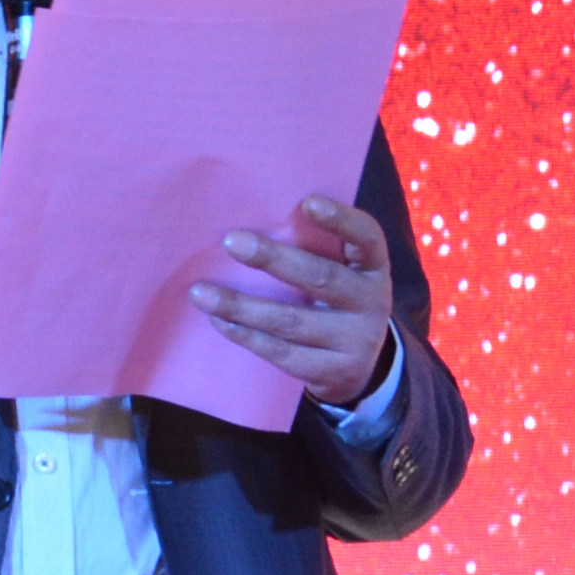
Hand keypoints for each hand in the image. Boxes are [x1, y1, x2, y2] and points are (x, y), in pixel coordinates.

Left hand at [195, 194, 396, 408]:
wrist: (359, 364)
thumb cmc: (336, 298)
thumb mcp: (341, 270)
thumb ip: (314, 246)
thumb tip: (252, 218)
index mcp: (372, 266)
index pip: (367, 237)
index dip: (341, 219)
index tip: (308, 202)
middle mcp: (372, 302)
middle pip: (322, 278)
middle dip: (273, 259)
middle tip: (231, 241)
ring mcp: (355, 341)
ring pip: (292, 321)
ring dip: (242, 306)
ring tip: (202, 292)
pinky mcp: (332, 371)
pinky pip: (283, 353)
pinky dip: (247, 335)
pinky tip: (219, 320)